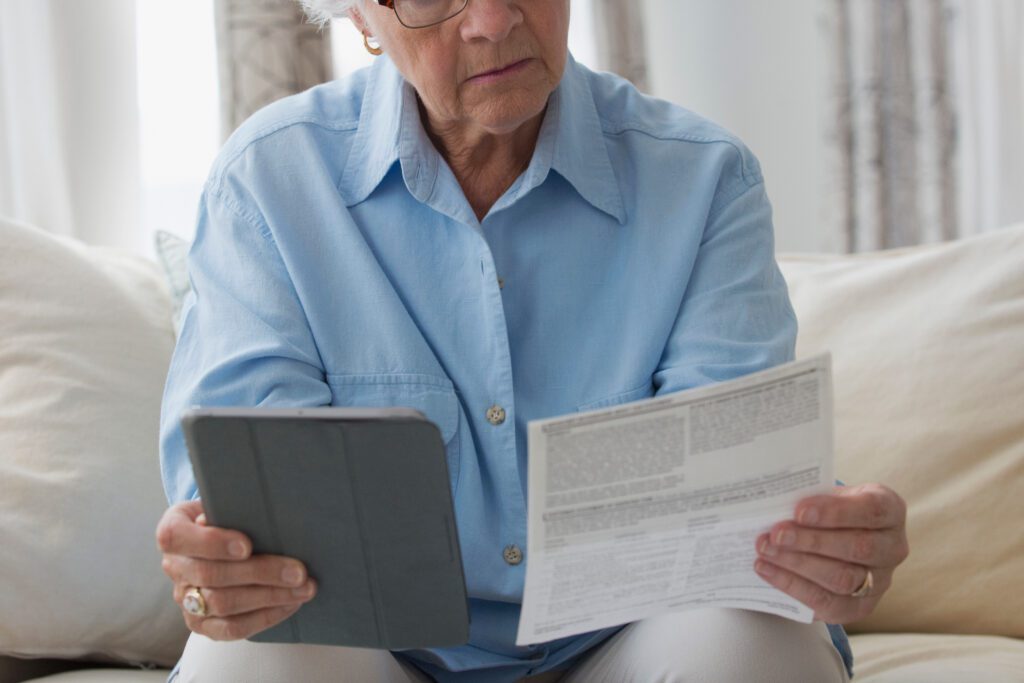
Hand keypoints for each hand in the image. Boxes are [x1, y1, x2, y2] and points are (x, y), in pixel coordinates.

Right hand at [156, 500, 317, 639]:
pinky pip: (231, 628)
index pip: (178, 537)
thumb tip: (260, 513)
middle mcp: (174, 567)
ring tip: (304, 588)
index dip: (212, 543)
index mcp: (173, 532)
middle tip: (298, 571)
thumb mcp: (223, 502)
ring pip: (224, 604)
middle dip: (260, 573)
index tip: (247, 545)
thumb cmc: (226, 517)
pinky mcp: (201, 625)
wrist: (216, 543)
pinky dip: (265, 617)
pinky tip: (290, 604)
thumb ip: (232, 507)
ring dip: (270, 597)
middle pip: (212, 575)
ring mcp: (185, 600)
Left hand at [753, 483, 908, 623]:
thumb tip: (774, 501)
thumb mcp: (826, 495)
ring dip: (798, 565)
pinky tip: (767, 570)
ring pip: (843, 578)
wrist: (835, 537)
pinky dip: (792, 585)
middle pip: (858, 548)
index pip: (871, 510)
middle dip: (811, 541)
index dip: (835, 512)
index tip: (799, 511)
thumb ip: (810, 496)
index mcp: (889, 509)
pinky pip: (827, 602)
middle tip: (776, 534)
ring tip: (766, 551)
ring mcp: (880, 581)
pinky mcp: (860, 607)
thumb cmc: (829, 510)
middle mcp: (892, 547)